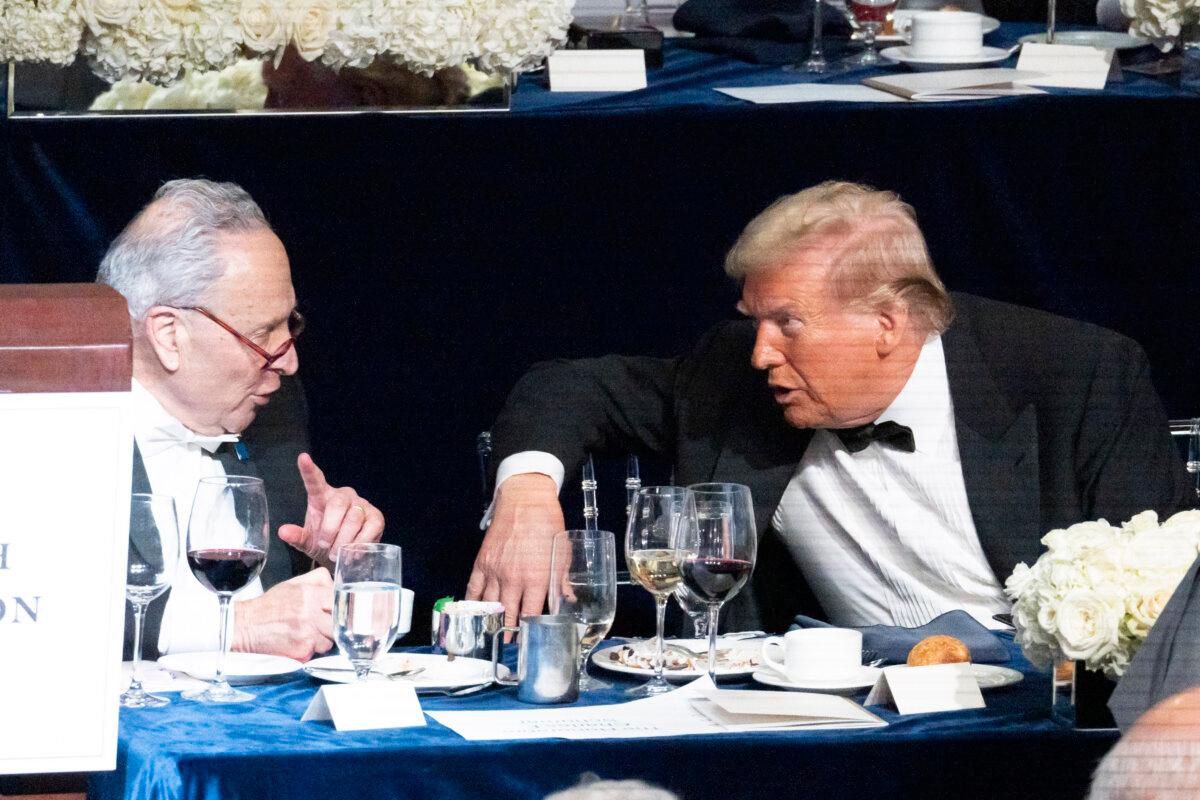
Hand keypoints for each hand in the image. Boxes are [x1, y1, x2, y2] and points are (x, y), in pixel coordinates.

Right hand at [232, 568, 333, 661]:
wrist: (245, 626)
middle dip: (333, 624)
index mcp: (310, 593)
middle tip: (323, 624)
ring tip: (307, 633)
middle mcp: (311, 612)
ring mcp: (308, 631)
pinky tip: (300, 642)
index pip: (339, 600)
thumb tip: (336, 585)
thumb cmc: (268, 607)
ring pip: (331, 639)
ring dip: (323, 639)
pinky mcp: (302, 648)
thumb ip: (317, 580)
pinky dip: (312, 650)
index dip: (339, 607)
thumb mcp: (292, 584)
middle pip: (339, 621)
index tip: (337, 611)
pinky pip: (318, 652)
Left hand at [278, 453, 384, 569]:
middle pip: (338, 505)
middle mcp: (343, 496)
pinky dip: (359, 543)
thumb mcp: (307, 541)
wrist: (345, 557)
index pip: (315, 481)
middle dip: (330, 529)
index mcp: (322, 497)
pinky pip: (369, 528)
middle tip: (324, 546)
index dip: (308, 470)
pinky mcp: (376, 517)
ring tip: (336, 553)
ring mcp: (361, 505)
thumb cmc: (324, 543)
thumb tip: (283, 531)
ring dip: (344, 540)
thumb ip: (296, 536)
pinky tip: (353, 552)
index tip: (303, 458)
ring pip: (354, 518)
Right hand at [466, 473, 563, 635]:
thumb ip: (561, 580)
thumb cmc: (547, 524)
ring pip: (489, 605)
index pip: (531, 614)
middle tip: (510, 644)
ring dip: (491, 622)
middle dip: (509, 632)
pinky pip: (474, 588)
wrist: (526, 501)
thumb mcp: (562, 553)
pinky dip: (472, 603)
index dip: (529, 630)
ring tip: (493, 635)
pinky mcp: (483, 562)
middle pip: (508, 615)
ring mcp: (495, 571)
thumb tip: (567, 600)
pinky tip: (474, 614)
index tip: (530, 640)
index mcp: (536, 578)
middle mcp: (513, 578)